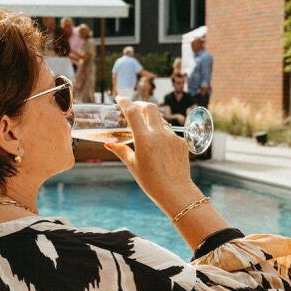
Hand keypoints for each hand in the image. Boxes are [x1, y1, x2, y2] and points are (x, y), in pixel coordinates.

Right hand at [105, 98, 201, 217]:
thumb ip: (121, 151)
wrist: (175, 191)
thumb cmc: (151, 181)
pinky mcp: (181, 142)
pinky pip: (170, 133)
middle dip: (141, 105)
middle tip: (134, 108)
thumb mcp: (133, 165)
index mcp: (144, 139)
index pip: (132, 112)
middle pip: (150, 108)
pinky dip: (162, 135)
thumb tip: (109, 144)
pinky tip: (160, 149)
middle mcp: (159, 134)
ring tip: (146, 132)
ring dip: (152, 121)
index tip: (119, 99)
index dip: (124, 102)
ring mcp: (172, 137)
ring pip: (161, 120)